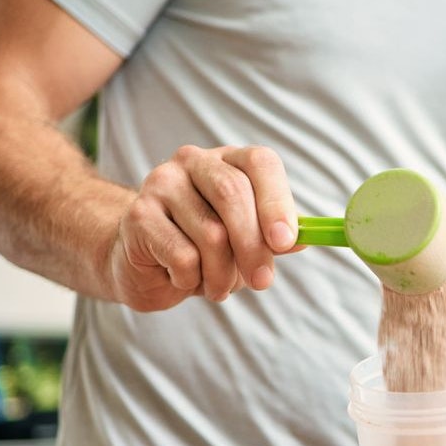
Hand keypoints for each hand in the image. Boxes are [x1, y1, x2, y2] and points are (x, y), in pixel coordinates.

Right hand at [108, 144, 297, 310]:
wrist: (144, 264)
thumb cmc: (203, 248)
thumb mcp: (247, 242)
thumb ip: (275, 238)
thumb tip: (307, 238)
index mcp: (229, 160)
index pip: (260, 163)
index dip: (276, 202)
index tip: (286, 241)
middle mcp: (194, 161)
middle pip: (233, 194)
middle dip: (254, 247)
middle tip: (262, 282)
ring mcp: (162, 183)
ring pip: (211, 234)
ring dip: (222, 274)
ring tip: (218, 286)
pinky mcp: (139, 214)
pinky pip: (182, 256)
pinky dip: (192, 279)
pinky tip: (184, 278)